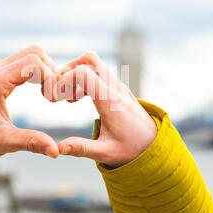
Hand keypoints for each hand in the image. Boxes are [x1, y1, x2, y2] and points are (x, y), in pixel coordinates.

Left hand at [0, 45, 59, 164]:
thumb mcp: (2, 143)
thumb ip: (31, 142)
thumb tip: (56, 151)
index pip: (34, 62)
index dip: (51, 78)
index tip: (54, 100)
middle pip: (34, 52)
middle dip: (51, 71)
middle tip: (54, 95)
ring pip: (28, 56)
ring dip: (44, 71)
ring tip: (49, 95)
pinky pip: (20, 65)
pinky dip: (35, 74)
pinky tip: (39, 93)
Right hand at [56, 52, 157, 168]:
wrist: (156, 147)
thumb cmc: (133, 150)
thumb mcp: (106, 153)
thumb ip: (81, 149)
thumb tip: (57, 149)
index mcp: (110, 101)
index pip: (83, 72)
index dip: (64, 80)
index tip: (56, 98)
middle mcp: (115, 89)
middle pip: (89, 59)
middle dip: (68, 69)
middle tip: (58, 90)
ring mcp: (118, 87)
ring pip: (94, 64)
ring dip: (76, 74)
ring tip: (67, 98)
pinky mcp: (118, 90)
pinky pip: (99, 73)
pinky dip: (84, 79)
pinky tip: (77, 99)